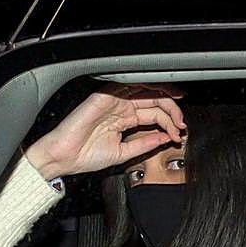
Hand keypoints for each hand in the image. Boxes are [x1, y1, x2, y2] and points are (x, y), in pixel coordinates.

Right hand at [24, 84, 185, 180]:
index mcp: (125, 119)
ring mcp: (112, 101)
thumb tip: (165, 138)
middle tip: (181, 125)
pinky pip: (127, 87)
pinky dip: (145, 91)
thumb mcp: (124, 153)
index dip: (170, 123)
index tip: (178, 135)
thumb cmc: (85, 156)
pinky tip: (158, 100)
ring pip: (144, 90)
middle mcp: (120, 108)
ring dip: (164, 100)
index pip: (154, 114)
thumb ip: (145, 144)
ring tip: (176, 116)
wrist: (64, 159)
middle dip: (172, 111)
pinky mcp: (102, 97)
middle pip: (153, 100)